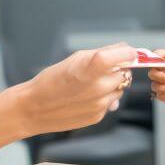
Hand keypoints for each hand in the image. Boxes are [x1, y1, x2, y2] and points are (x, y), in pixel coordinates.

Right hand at [18, 43, 134, 134]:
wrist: (35, 107)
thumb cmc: (52, 79)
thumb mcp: (76, 58)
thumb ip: (103, 53)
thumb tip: (124, 49)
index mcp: (94, 67)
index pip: (126, 56)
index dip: (128, 53)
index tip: (128, 52)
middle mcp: (100, 86)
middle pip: (125, 73)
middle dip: (119, 69)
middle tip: (104, 68)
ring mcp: (101, 103)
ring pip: (120, 89)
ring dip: (112, 84)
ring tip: (92, 84)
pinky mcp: (99, 116)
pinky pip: (111, 103)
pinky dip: (104, 98)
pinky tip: (87, 96)